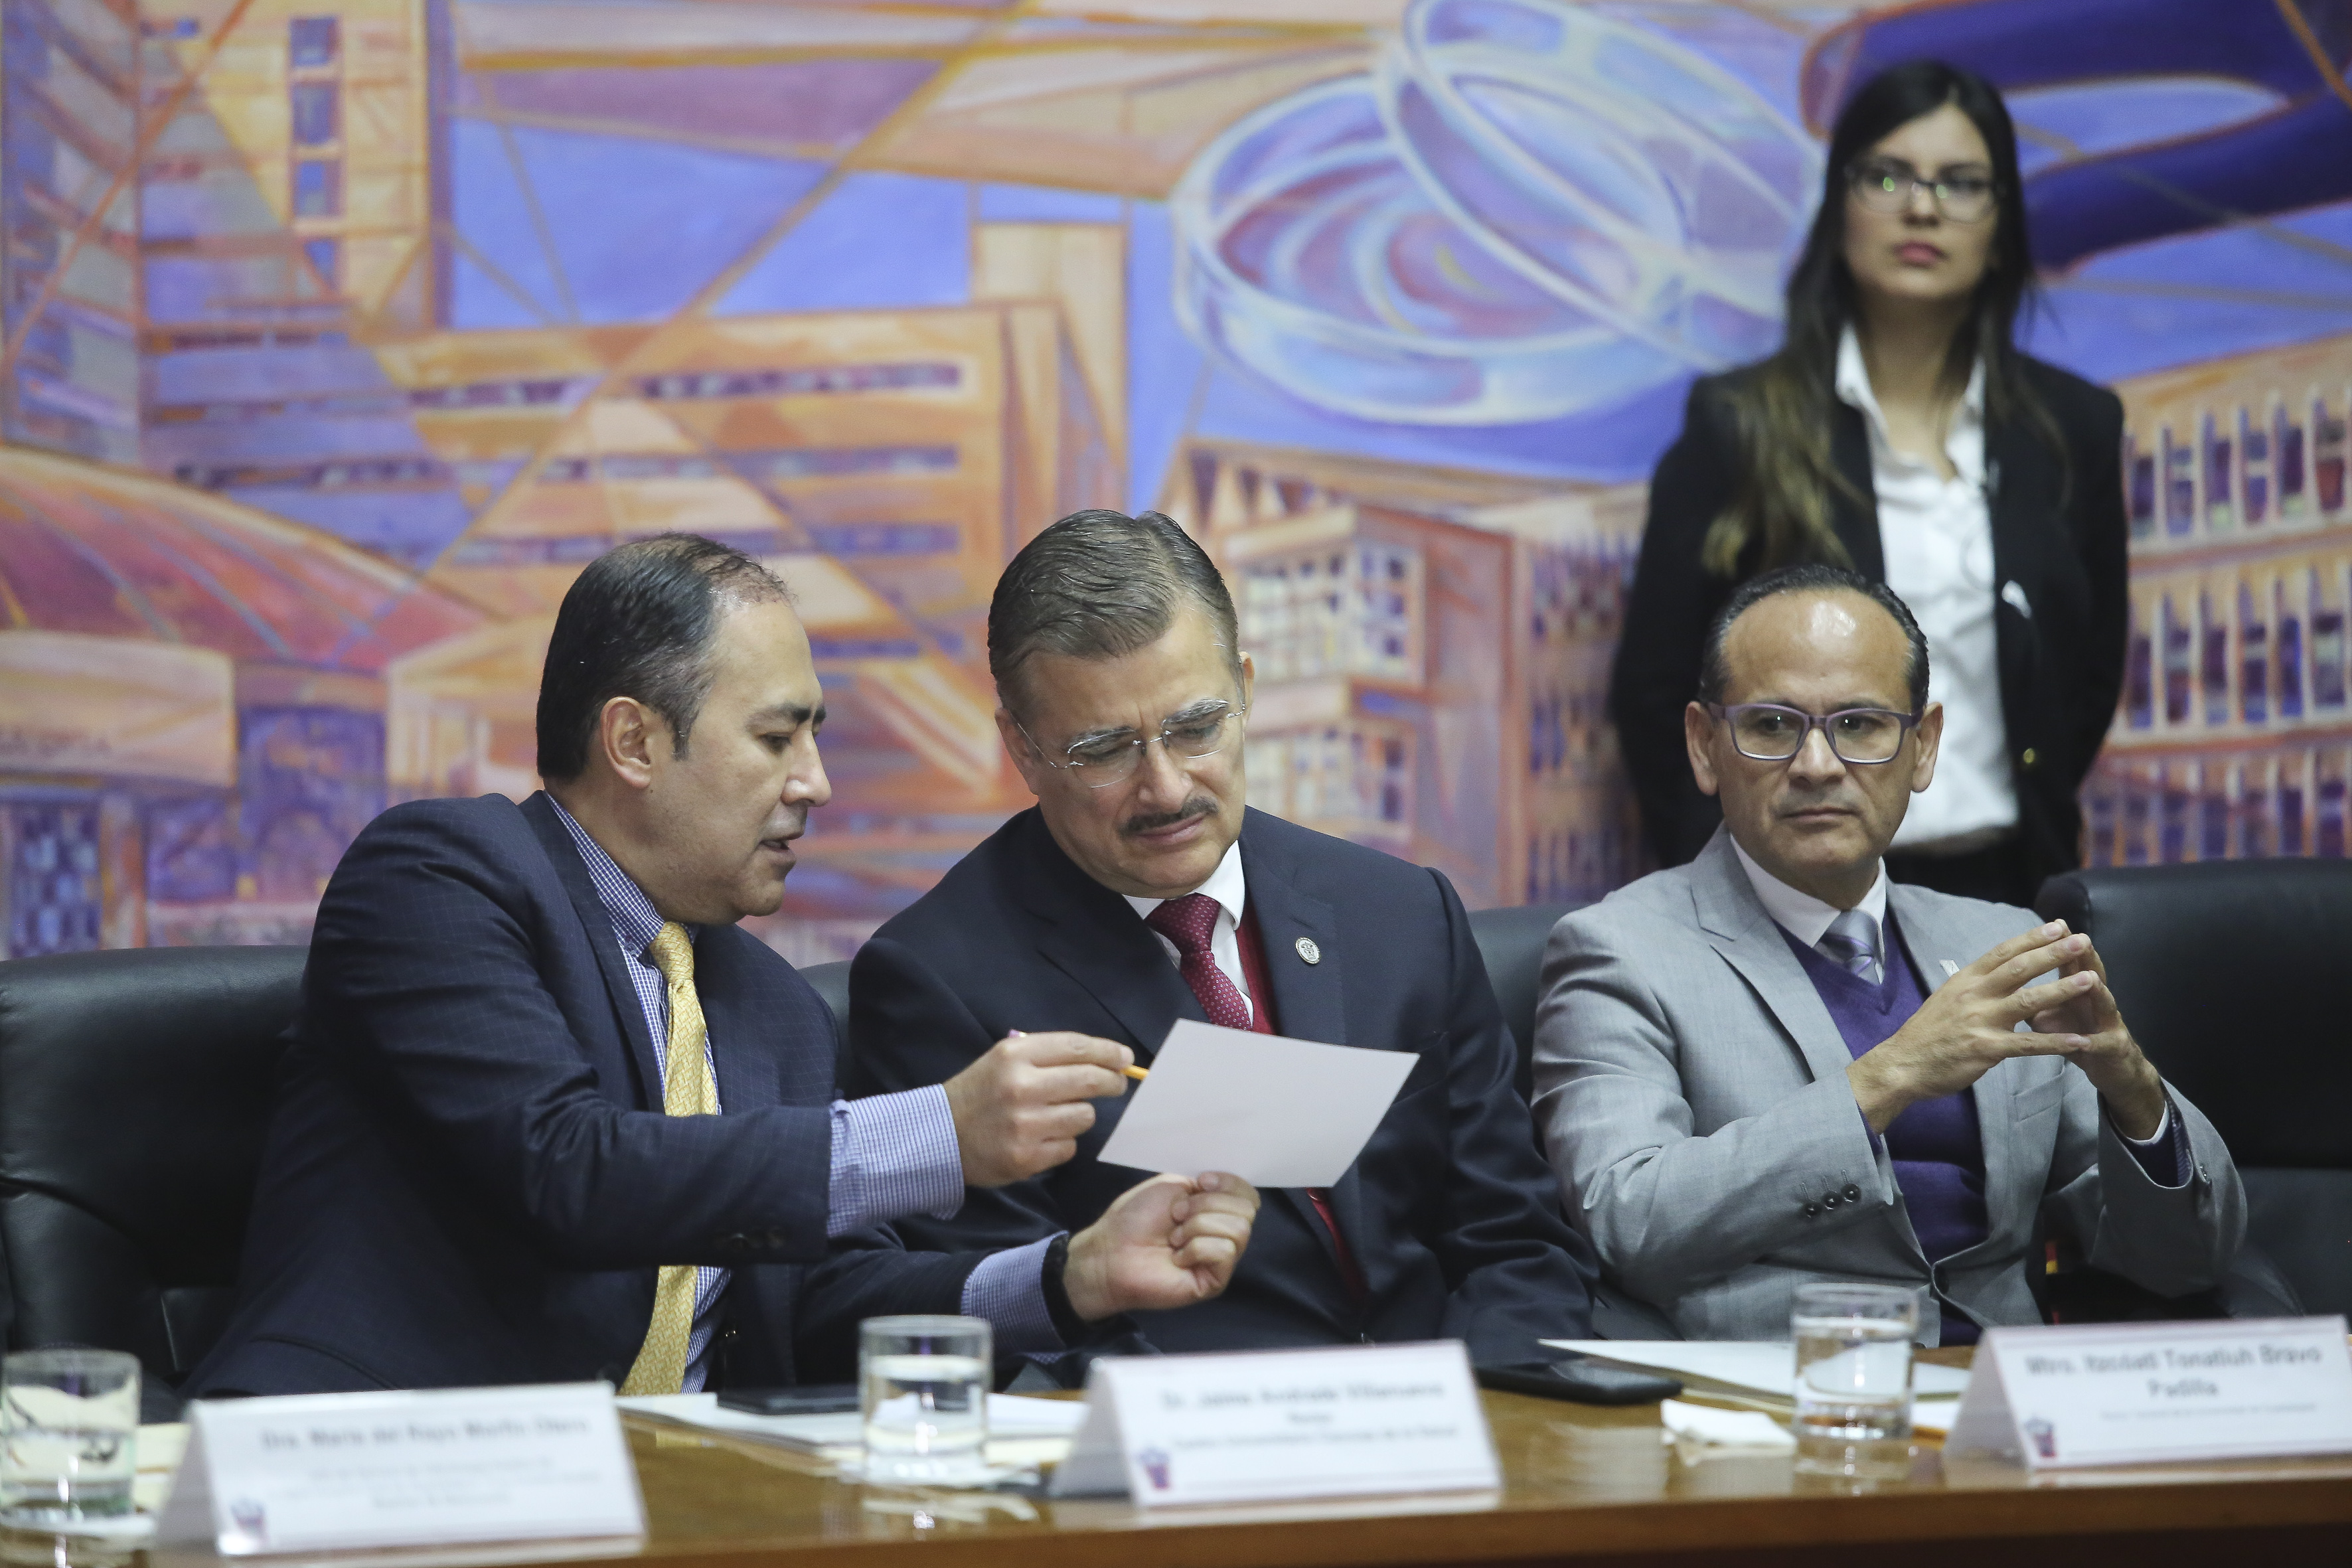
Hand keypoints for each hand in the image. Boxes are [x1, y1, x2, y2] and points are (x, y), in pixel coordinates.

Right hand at [943, 1031, 1131, 1186]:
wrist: (940, 1136)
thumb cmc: (980, 1092)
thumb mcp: (1004, 1059)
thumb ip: (1048, 1055)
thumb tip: (1105, 1059)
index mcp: (1015, 1056)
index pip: (1077, 1047)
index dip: (1109, 1052)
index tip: (1125, 1058)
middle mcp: (1021, 1087)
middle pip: (1090, 1080)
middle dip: (1112, 1081)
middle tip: (1117, 1084)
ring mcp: (1025, 1125)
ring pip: (1085, 1116)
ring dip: (1079, 1115)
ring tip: (1058, 1115)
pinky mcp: (1026, 1158)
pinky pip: (1069, 1147)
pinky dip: (1062, 1143)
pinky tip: (1042, 1138)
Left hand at [1063, 1173, 1259, 1320]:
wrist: (1110, 1251)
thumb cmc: (1135, 1219)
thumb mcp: (1172, 1186)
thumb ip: (1207, 1185)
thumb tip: (1233, 1192)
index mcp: (1216, 1210)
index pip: (1249, 1195)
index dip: (1230, 1183)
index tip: (1200, 1182)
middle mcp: (1223, 1235)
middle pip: (1247, 1211)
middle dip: (1207, 1204)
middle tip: (1176, 1215)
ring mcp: (1221, 1260)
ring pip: (1238, 1230)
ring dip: (1198, 1226)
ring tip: (1174, 1238)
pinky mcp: (1214, 1281)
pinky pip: (1224, 1252)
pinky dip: (1195, 1248)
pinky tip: (1176, 1257)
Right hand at [1847, 921, 2093, 1133]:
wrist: (1903, 1064)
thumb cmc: (1928, 1033)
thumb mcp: (1948, 998)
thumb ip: (1976, 985)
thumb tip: (2000, 971)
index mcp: (1966, 980)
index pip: (2003, 952)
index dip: (2033, 938)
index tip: (2058, 925)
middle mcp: (1974, 995)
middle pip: (2020, 968)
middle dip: (2054, 954)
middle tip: (2081, 941)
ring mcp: (1980, 1021)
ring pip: (2028, 1001)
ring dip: (2061, 990)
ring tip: (2091, 981)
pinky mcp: (1986, 1049)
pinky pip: (2027, 1044)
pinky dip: (2055, 1043)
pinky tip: (2078, 1040)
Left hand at [2027, 935, 2165, 1138]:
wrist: (2110, 1070)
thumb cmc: (2075, 1037)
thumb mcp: (2047, 1016)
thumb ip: (2028, 997)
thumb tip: (2003, 981)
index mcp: (2077, 991)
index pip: (2070, 963)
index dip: (2062, 945)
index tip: (2054, 923)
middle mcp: (2096, 1001)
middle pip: (2091, 974)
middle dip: (2084, 957)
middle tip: (2079, 938)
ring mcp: (2109, 1023)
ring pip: (2105, 1004)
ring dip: (2098, 992)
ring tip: (2090, 979)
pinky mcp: (2114, 1049)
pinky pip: (2102, 1045)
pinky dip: (2094, 1043)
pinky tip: (2085, 1041)